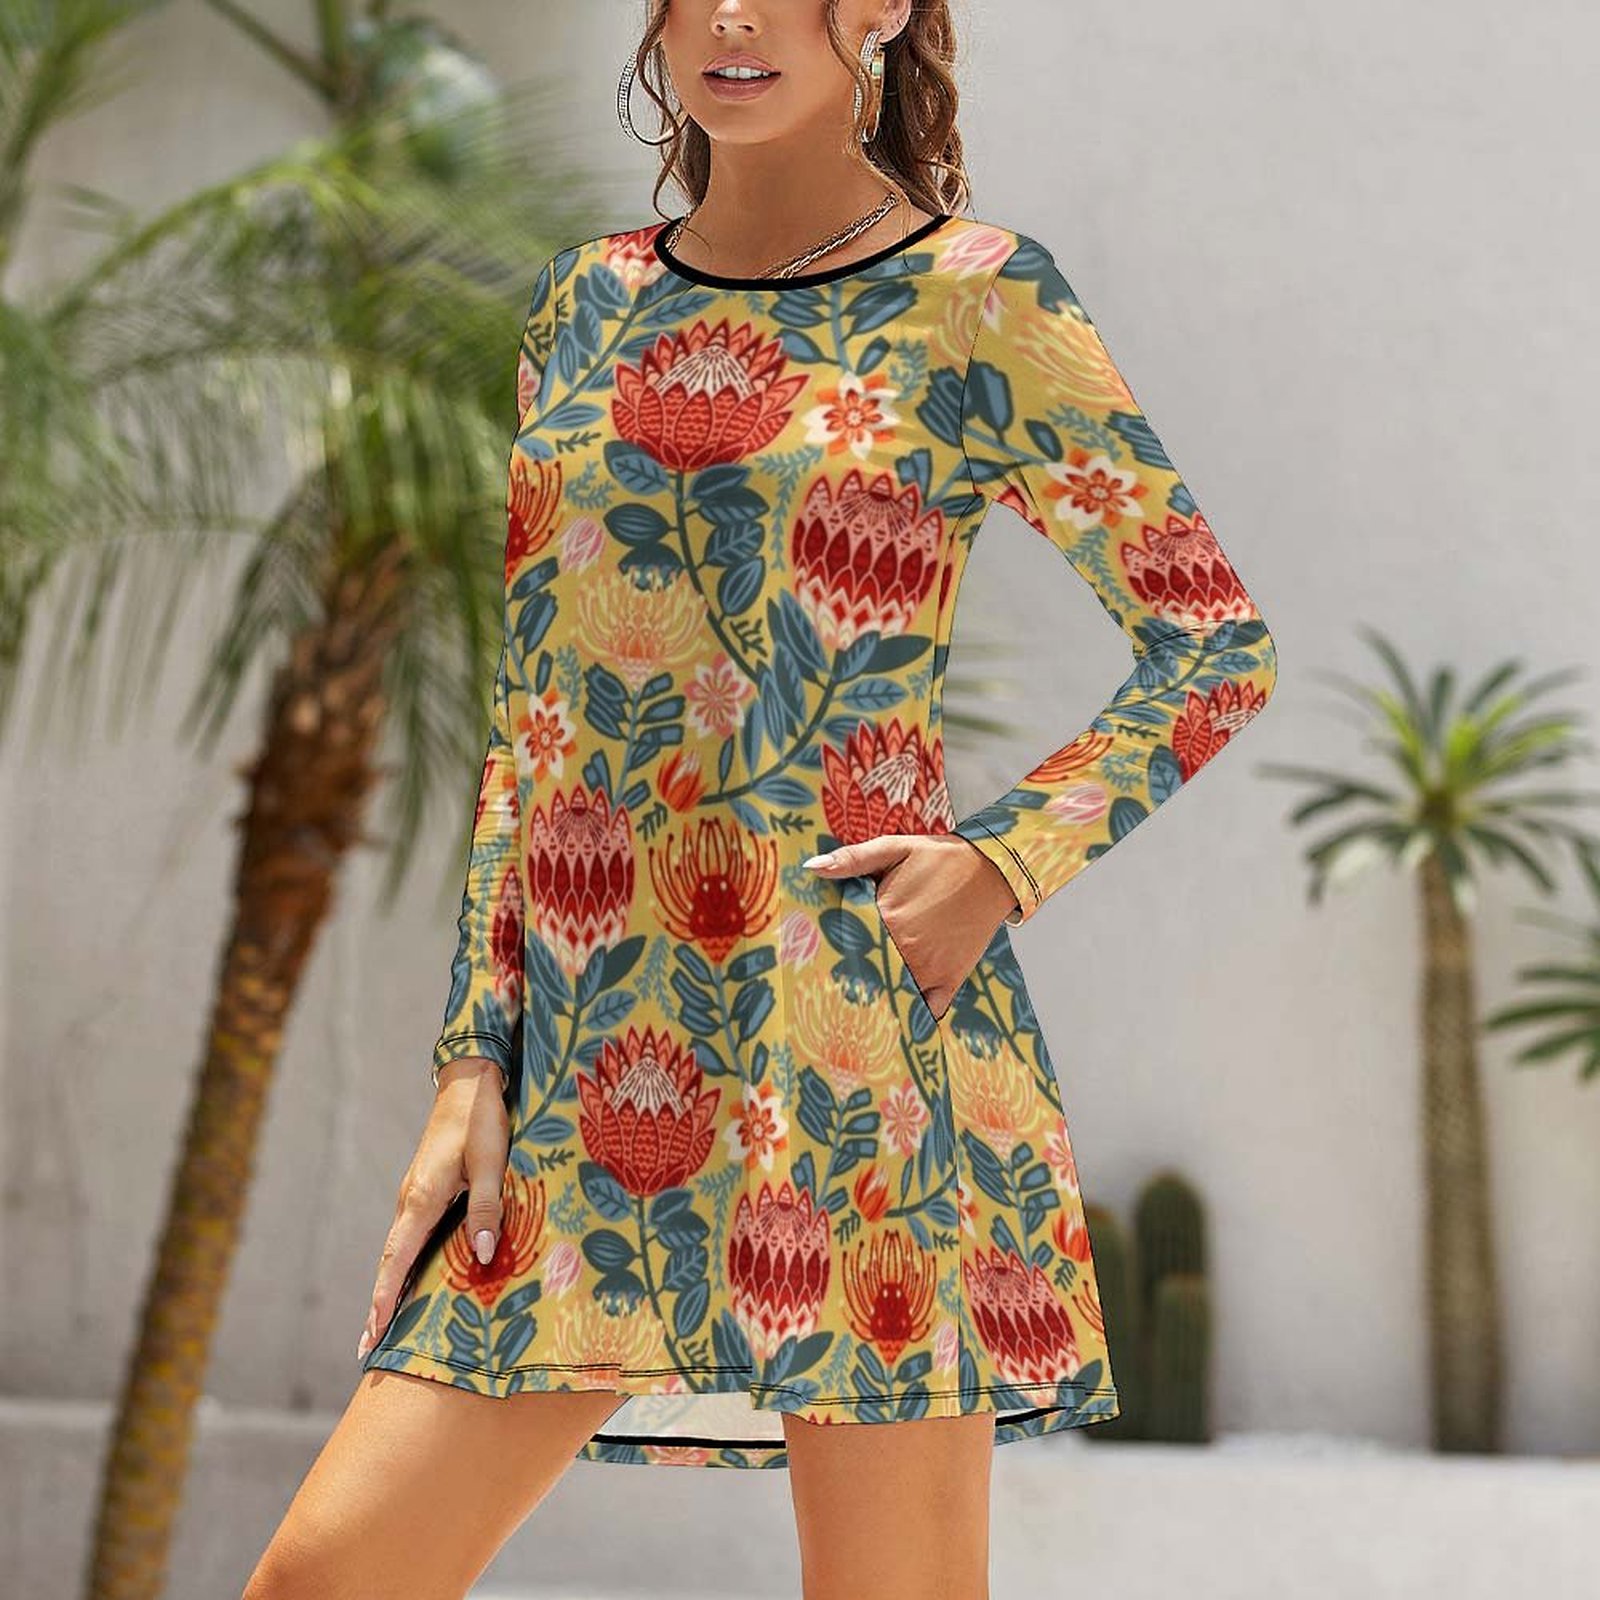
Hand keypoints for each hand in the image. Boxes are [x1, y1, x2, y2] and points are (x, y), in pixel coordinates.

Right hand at [356, 1056, 509, 1360]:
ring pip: (399, 1248)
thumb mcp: (491, 1163)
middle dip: (380, 1302)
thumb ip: (486, 1209)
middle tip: (367, 1346)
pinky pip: (410, 1234)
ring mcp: (415, 1193)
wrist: (469, 1083)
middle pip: (390, 1260)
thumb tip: (481, 1257)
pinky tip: (412, 1278)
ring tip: (384, 1323)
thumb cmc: (482, 1120)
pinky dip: (404, 1263)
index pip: (398, 1258)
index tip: (373, 1332)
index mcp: (423, 1197)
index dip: (385, 1298)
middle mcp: (411, 1199)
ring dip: (390, 1284)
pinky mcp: (425, 1188)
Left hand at [803, 832, 1020, 1019]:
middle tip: (829, 987)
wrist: (992, 869)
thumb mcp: (894, 848)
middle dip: (849, 979)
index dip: (829, 952)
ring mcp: (930, 968)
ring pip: (893, 994)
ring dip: (877, 998)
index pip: (846, 945)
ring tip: (855, 1005)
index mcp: (888, 918)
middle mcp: (907, 949)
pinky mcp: (949, 979)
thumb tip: (811, 867)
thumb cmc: (940, 857)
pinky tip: (897, 1014)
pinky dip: (913, 1014)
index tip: (814, 960)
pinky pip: (927, 1009)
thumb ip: (853, 859)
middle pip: (866, 974)